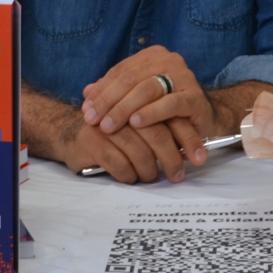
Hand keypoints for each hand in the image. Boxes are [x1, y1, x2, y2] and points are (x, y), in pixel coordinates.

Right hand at [58, 113, 202, 183]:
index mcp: (141, 94)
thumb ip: (167, 128)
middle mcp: (123, 103)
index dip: (187, 137)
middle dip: (170, 157)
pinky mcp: (91, 139)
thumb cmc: (116, 131)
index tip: (199, 157)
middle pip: (155, 131)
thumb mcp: (143, 124)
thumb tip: (197, 151)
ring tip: (151, 178)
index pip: (170, 114)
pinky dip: (127, 174)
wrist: (73, 133)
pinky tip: (130, 177)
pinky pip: (118, 162)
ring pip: (138, 150)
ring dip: (148, 170)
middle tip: (177, 175)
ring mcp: (105, 121)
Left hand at [81, 46, 223, 146]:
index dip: (101, 91)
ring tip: (109, 126)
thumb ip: (114, 93)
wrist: (203, 119)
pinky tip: (136, 123)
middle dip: (109, 102)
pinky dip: (152, 113)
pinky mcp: (195, 97)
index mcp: (153, 56)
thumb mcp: (137, 99)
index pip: (120, 71)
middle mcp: (169, 60)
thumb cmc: (165, 108)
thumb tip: (86, 92)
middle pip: (131, 78)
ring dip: (124, 109)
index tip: (86, 111)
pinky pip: (170, 103)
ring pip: (147, 89)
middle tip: (93, 121)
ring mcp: (184, 77)